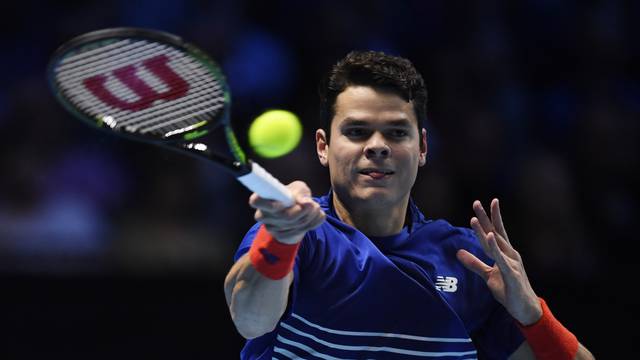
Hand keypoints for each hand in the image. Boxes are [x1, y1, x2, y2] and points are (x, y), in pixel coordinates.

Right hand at [249, 181, 325, 243]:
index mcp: (261, 199)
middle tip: (311, 204)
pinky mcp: (282, 237)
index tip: (283, 203)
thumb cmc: (293, 196)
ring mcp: (271, 228)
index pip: (256, 201)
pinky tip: (314, 216)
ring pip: (294, 225)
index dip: (269, 204)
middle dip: (302, 210)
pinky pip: (301, 231)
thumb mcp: (298, 188)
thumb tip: (304, 202)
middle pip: (283, 216)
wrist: (296, 212)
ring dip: (310, 215)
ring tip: (315, 207)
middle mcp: (263, 215)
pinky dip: (313, 223)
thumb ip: (301, 192)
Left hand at [456, 199, 542, 324]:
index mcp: (505, 253)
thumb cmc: (509, 289)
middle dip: (486, 217)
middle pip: (495, 232)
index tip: (480, 203)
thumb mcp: (488, 275)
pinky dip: (495, 247)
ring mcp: (512, 263)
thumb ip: (474, 263)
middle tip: (476, 202)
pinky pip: (501, 258)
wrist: (525, 308)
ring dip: (484, 230)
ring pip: (495, 244)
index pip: (494, 232)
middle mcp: (510, 254)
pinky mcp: (512, 273)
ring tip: (473, 218)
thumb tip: (458, 252)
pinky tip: (489, 237)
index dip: (487, 218)